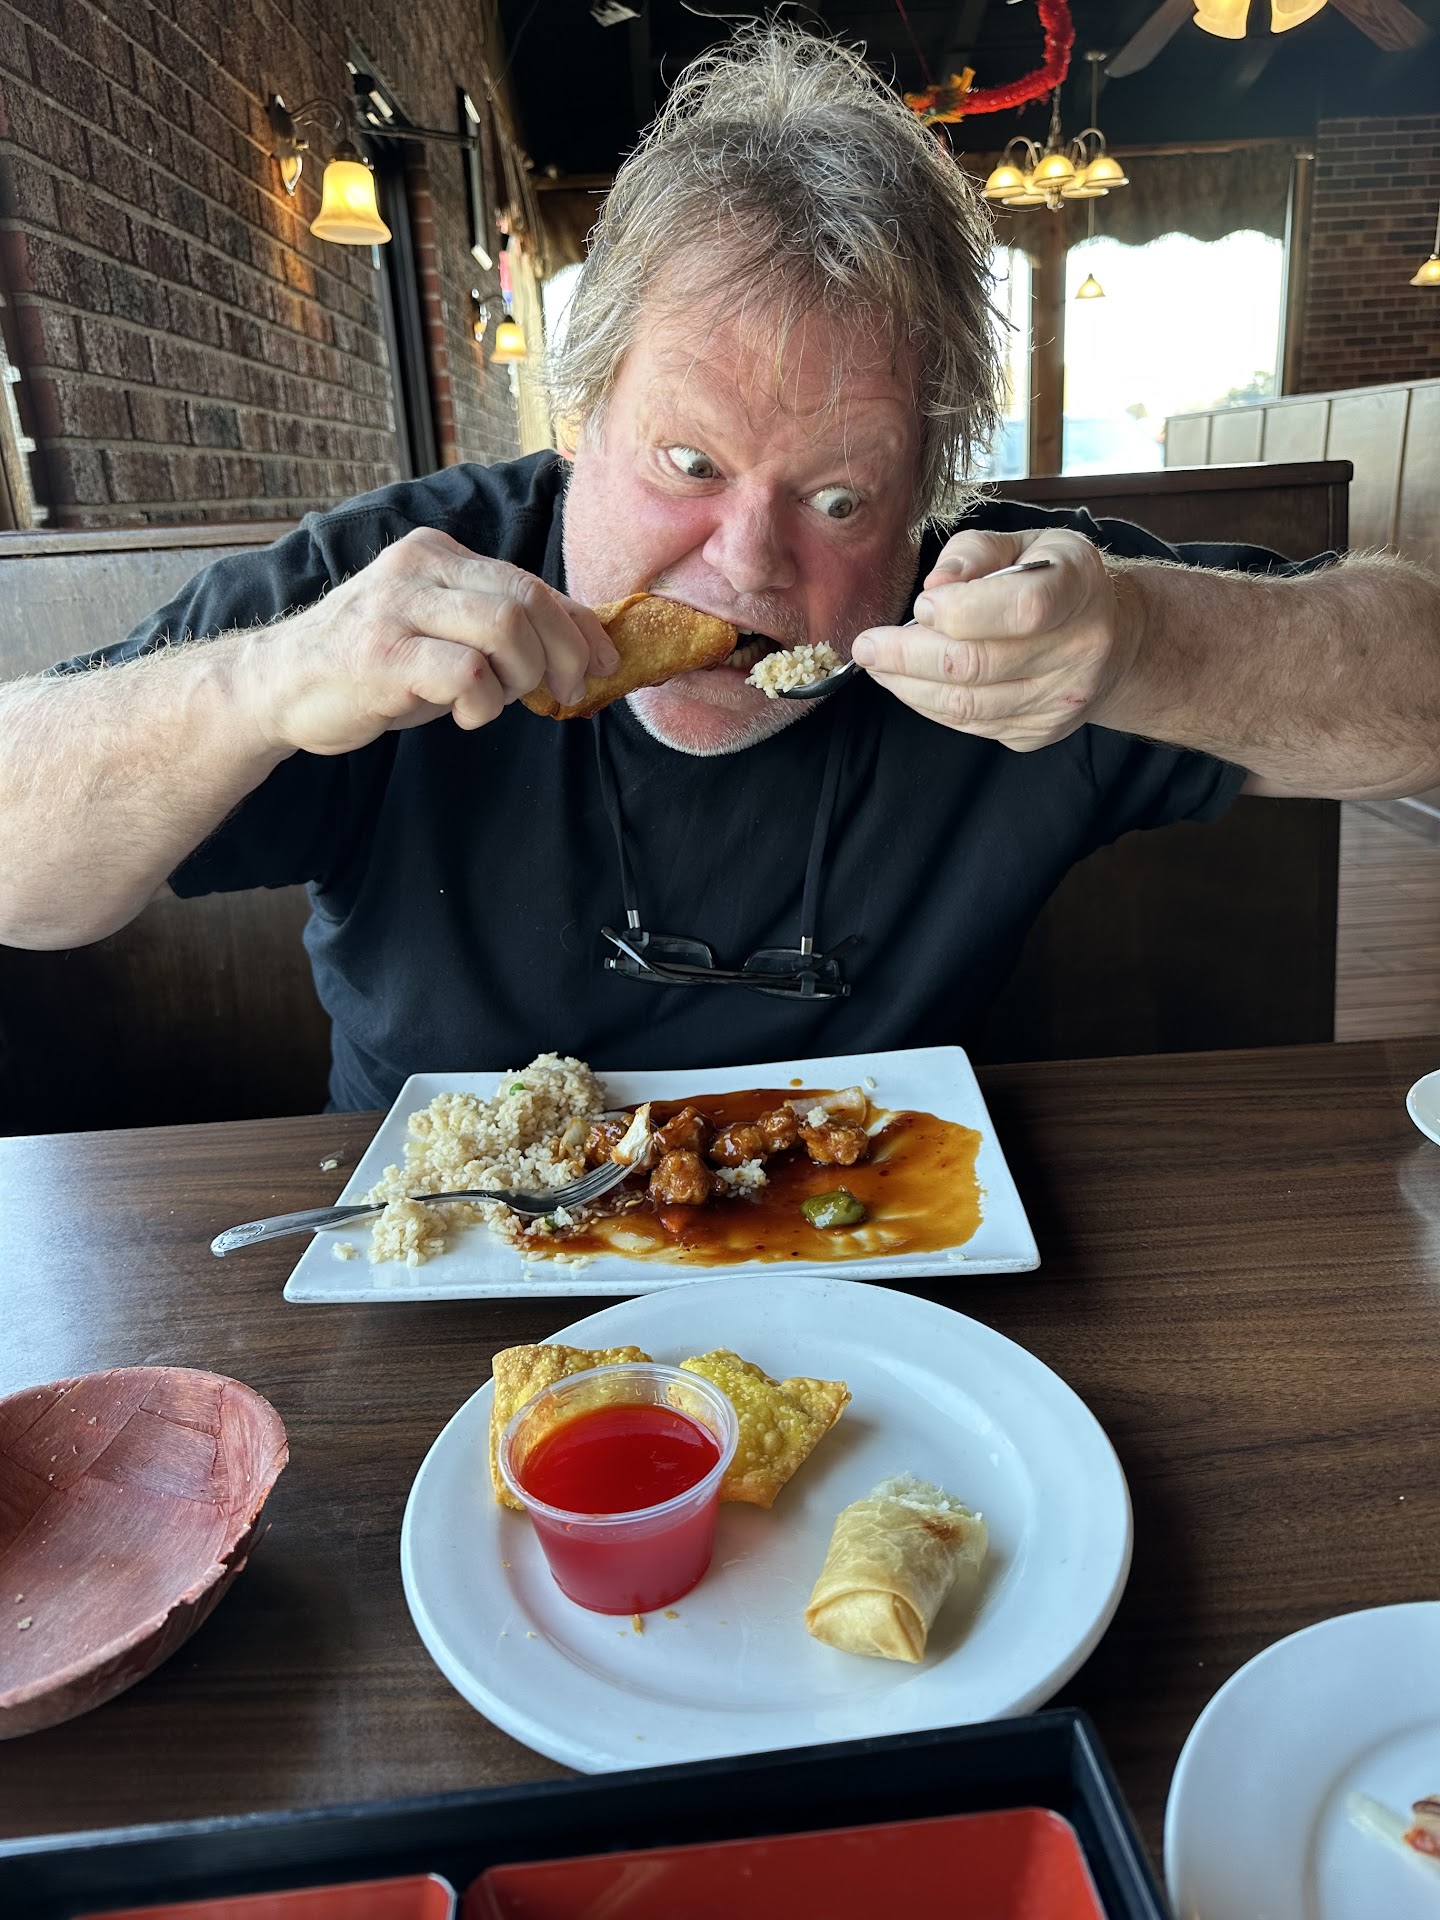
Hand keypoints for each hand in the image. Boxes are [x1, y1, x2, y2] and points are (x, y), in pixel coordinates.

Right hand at [240, 527, 620, 755]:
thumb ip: (492, 628)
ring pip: (504, 627)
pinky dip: (483, 702)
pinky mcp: (382, 655)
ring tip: (504, 699)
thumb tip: (573, 651)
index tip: (603, 663)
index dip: (580, 625)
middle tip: (566, 692)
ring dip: (523, 675)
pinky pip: (465, 672)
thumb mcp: (434, 630)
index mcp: (438, 554)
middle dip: (565, 652)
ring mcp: (397, 608)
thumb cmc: (369, 664)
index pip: (531, 581)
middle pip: (527, 598)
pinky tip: (466, 714)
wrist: (279, 686)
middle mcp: (418, 567)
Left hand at [850, 527, 1132, 750]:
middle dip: (907, 656)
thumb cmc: (1055, 579)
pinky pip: (970, 725)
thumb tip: (935, 586)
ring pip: (966, 704)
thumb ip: (975, 553)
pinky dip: (929, 704)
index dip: (960, 611)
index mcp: (1078, 588)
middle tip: (867, 645)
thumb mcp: (1026, 542)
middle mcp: (1080, 649)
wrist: (1113, 635)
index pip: (1020, 608)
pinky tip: (909, 684)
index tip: (919, 606)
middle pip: (978, 665)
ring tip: (878, 664)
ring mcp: (1061, 699)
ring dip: (908, 686)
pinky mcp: (1040, 732)